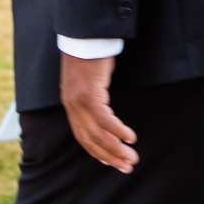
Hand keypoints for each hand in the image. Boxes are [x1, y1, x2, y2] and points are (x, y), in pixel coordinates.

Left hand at [59, 53, 136, 171]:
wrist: (84, 36)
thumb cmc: (90, 53)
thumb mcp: (90, 78)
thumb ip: (93, 93)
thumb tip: (104, 104)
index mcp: (71, 104)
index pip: (83, 136)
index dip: (97, 151)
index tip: (110, 161)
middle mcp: (72, 106)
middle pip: (91, 139)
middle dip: (109, 156)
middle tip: (127, 167)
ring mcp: (79, 102)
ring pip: (98, 134)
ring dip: (116, 149)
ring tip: (131, 158)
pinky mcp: (89, 95)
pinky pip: (105, 120)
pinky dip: (117, 131)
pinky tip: (130, 138)